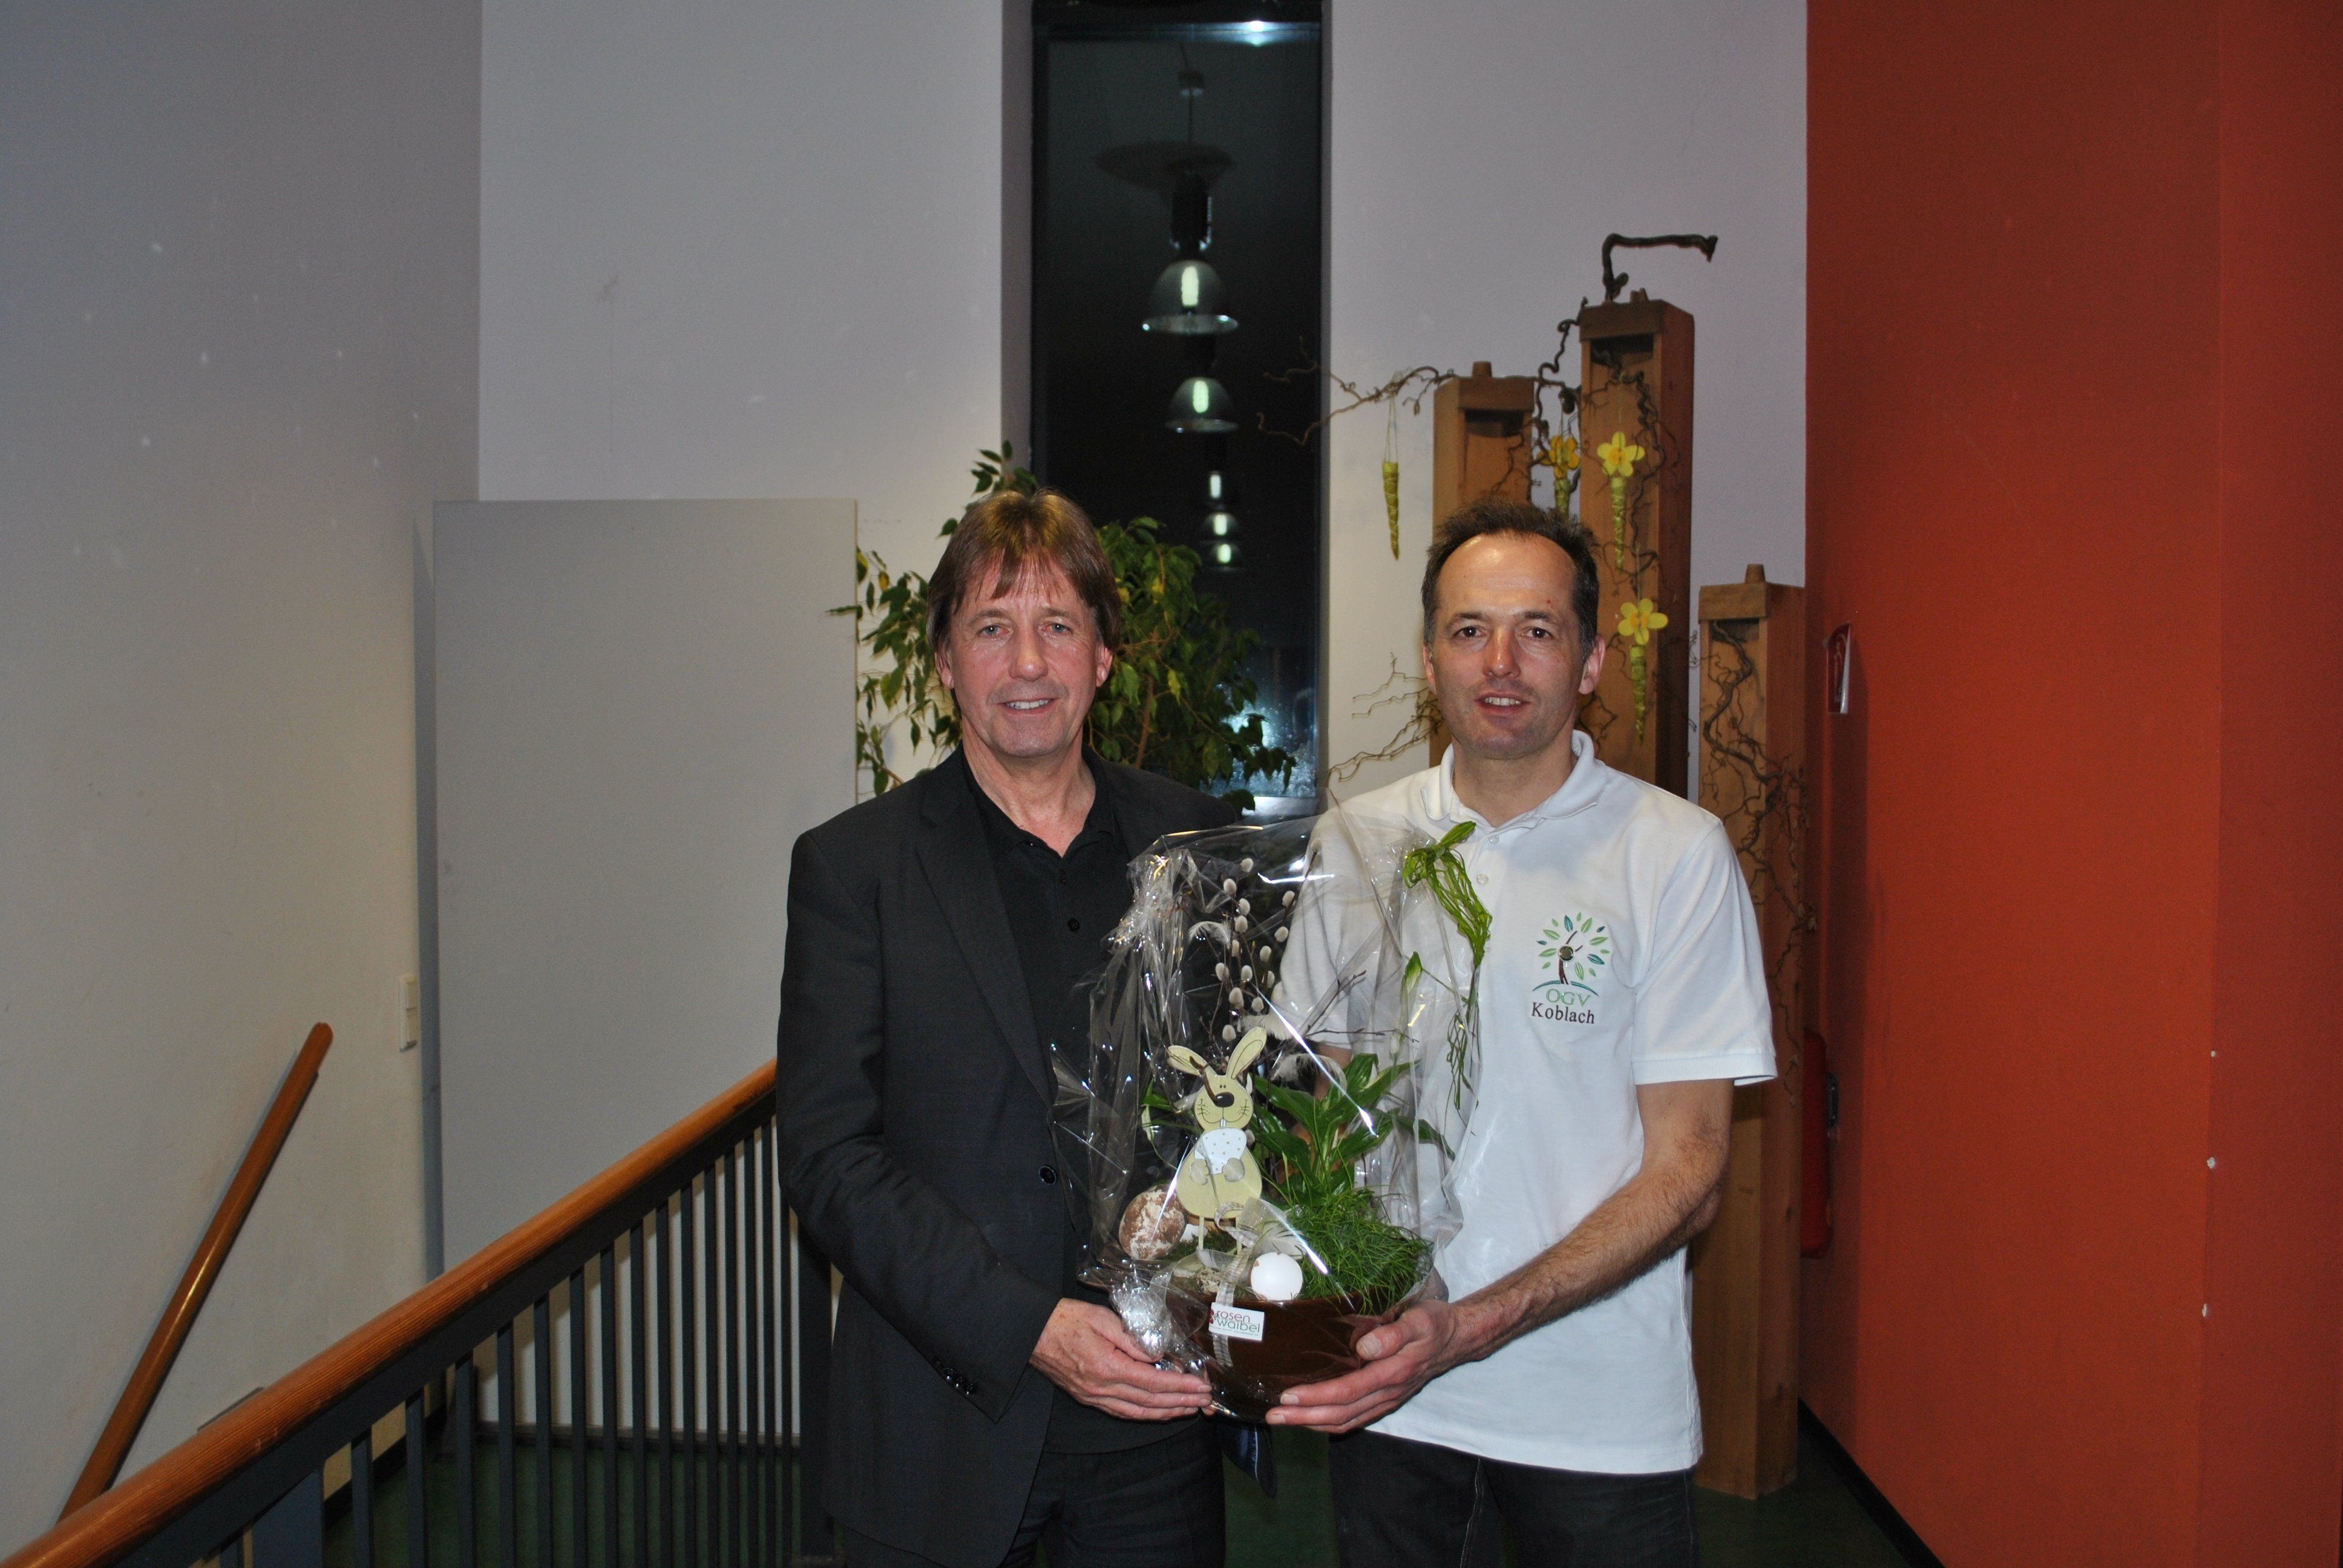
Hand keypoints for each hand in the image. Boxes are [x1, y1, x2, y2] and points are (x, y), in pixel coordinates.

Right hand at [1030, 1300, 1212, 1420]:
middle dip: (1182, 1402)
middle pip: (1150, 1401)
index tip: (1202, 1386)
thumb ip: (1132, 1338)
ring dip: (1167, 1412)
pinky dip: (1145, 1414)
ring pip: (1137, 1412)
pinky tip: (1158, 1411)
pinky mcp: (1089, 1398)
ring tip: (1189, 1409)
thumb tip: (1158, 1354)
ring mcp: (1094, 1397)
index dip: (1182, 1387)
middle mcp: (1102, 1388)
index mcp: (1107, 1367)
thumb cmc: (1066, 1320)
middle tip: (1205, 1401)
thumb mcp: (1102, 1319)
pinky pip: (1122, 1412)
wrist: (1032, 1332)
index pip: (1154, 1382)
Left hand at [1266, 1299, 1469, 1432]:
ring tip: (1283, 1420)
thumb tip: (1364, 1347)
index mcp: (1392, 1373)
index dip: (1316, 1397)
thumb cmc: (1433, 1325)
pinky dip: (1329, 1423)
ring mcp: (1386, 1400)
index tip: (1288, 1396)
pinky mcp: (1384, 1400)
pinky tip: (1311, 1419)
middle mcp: (1387, 1393)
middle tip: (1272, 1416)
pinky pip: (1354, 1419)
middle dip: (1304, 1417)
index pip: (1347, 1391)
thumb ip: (1393, 1335)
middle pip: (1341, 1413)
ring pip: (1346, 1421)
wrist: (1455, 1339)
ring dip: (1312, 1424)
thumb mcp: (1419, 1321)